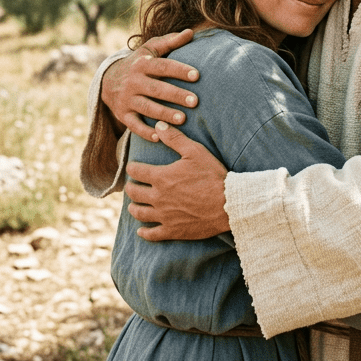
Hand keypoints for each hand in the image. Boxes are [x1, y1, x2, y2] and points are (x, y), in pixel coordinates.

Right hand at [101, 29, 199, 136]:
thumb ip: (170, 41)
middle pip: (156, 89)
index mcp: (143, 64)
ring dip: (164, 114)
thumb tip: (191, 32)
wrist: (108, 80)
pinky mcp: (123, 115)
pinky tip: (159, 137)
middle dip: (175, 95)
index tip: (197, 75)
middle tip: (195, 101)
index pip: (163, 66)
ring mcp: (127, 99)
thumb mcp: (150, 50)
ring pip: (146, 107)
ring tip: (182, 119)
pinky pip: (134, 125)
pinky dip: (145, 132)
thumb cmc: (139, 63)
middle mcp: (134, 82)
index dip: (179, 70)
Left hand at [125, 122, 229, 240]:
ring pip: (139, 213)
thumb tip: (158, 125)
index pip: (136, 172)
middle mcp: (158, 197)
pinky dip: (144, 232)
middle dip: (131, 187)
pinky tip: (142, 230)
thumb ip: (174, 138)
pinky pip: (151, 234)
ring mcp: (164, 216)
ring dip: (134, 207)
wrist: (229, 204)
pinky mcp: (172, 230)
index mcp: (161, 177)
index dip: (132, 168)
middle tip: (133, 185)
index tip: (133, 167)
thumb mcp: (195, 152)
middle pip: (134, 193)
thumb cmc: (212, 176)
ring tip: (135, 205)